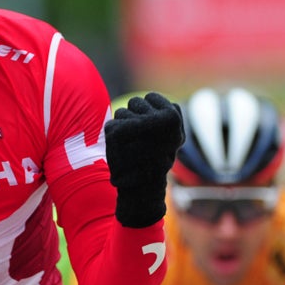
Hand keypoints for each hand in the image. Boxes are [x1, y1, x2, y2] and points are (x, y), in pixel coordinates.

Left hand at [104, 92, 183, 227]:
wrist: (142, 188)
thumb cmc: (158, 159)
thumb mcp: (174, 136)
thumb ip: (170, 115)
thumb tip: (165, 102)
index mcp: (172, 117)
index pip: (151, 96)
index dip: (150, 112)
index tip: (153, 131)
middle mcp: (153, 118)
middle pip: (135, 101)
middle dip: (135, 116)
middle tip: (141, 140)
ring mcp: (133, 125)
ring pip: (121, 112)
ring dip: (123, 126)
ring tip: (132, 146)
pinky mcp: (115, 132)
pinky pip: (111, 124)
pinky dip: (113, 136)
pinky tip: (121, 151)